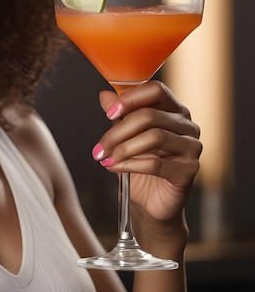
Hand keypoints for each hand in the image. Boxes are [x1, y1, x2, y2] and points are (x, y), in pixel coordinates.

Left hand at [92, 81, 201, 237]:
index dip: (130, 98)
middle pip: (149, 115)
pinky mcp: (189, 170)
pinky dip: (130, 164)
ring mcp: (192, 147)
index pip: (156, 90)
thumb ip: (119, 114)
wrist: (150, 201)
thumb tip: (105, 95)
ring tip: (105, 158)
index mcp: (172, 110)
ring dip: (122, 148)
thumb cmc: (139, 164)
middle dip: (117, 131)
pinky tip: (115, 167)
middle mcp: (187, 125)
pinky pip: (156, 163)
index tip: (109, 113)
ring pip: (154, 137)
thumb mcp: (124, 135)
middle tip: (99, 147)